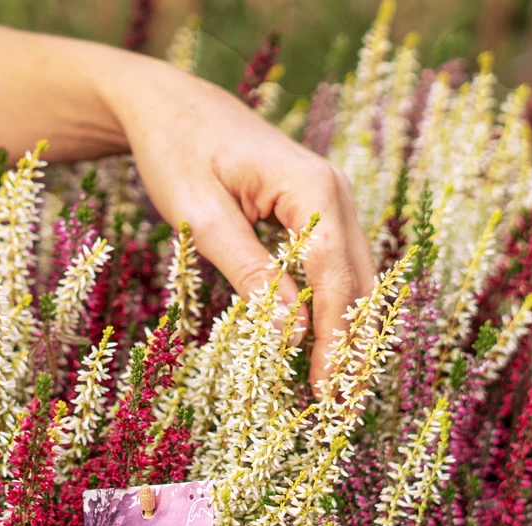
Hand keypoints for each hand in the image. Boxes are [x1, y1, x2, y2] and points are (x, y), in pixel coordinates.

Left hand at [101, 56, 376, 382]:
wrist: (172, 107)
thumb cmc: (178, 152)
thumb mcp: (202, 215)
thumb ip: (249, 271)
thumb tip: (291, 331)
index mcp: (312, 188)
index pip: (335, 279)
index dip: (333, 340)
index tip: (326, 392)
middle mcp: (336, 194)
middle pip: (359, 285)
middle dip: (352, 350)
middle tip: (342, 412)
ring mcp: (332, 204)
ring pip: (355, 282)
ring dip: (348, 338)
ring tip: (339, 396)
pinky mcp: (318, 216)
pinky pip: (336, 273)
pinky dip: (333, 314)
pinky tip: (324, 355)